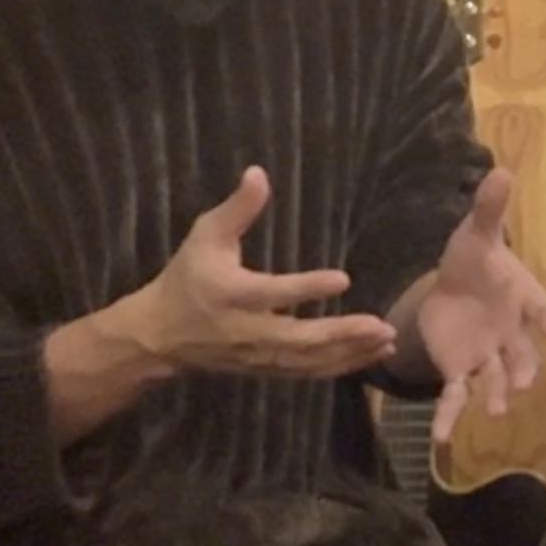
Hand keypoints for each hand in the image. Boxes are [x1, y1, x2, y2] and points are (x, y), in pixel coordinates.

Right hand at [118, 167, 399, 378]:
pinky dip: (339, 366)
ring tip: (387, 341)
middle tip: (381, 326)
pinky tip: (370, 356)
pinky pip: (306, 373)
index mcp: (231, 295)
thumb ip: (236, 209)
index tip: (343, 278)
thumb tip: (259, 172)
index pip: (272, 293)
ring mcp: (258, 356)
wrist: (158, 336)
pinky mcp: (265, 370)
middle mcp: (247, 331)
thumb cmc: (186, 279)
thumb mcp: (204, 236)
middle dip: (341, 334)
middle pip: (298, 339)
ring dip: (349, 353)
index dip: (305, 288)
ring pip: (307, 361)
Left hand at [415, 169, 545, 442]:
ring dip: (499, 395)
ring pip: (498, 380)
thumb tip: (500, 169)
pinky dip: (451, 416)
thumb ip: (489, 209)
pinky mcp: (460, 370)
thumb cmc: (473, 261)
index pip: (540, 307)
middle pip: (525, 353)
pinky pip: (458, 395)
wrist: (450, 288)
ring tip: (498, 411)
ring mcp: (489, 356)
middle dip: (526, 367)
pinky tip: (441, 438)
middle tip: (523, 381)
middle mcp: (513, 333)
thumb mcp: (476, 234)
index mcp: (523, 297)